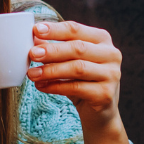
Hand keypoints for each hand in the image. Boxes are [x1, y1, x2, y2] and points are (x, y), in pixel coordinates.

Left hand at [27, 19, 131, 143]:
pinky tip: (41, 86)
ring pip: (77, 69)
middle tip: (32, 54)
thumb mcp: (68, 62)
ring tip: (32, 74)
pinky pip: (76, 88)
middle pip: (78, 48)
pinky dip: (56, 87)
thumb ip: (55, 48)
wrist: (98, 113)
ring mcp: (111, 75)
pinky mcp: (106, 94)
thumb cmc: (82, 81)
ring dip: (51, 70)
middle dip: (52, 51)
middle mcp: (111, 54)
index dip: (55, 30)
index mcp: (102, 39)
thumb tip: (34, 39)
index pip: (76, 29)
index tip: (35, 30)